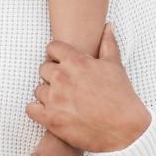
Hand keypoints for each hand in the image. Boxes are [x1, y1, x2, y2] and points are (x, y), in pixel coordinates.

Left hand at [26, 24, 150, 153]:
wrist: (125, 129)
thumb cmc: (121, 97)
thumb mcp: (115, 66)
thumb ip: (108, 43)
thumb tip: (108, 26)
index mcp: (76, 62)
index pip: (52, 48)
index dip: (58, 56)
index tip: (64, 64)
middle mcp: (62, 78)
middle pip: (43, 69)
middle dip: (53, 76)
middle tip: (66, 86)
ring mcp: (54, 98)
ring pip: (38, 89)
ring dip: (47, 94)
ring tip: (63, 102)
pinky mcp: (50, 119)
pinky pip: (30, 109)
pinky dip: (38, 111)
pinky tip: (51, 112)